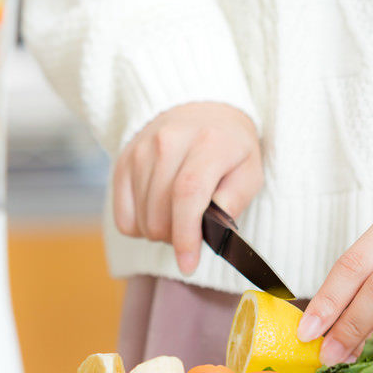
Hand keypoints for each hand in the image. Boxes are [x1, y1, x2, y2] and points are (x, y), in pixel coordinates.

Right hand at [112, 102, 262, 274]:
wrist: (199, 108)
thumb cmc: (229, 147)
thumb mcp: (250, 169)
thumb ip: (236, 199)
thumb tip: (213, 228)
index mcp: (208, 143)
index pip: (187, 194)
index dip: (186, 235)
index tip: (189, 263)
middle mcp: (168, 142)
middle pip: (160, 213)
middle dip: (176, 238)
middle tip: (193, 231)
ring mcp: (140, 150)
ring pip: (141, 219)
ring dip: (159, 232)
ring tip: (177, 218)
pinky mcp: (122, 160)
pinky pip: (122, 216)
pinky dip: (139, 226)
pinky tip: (157, 213)